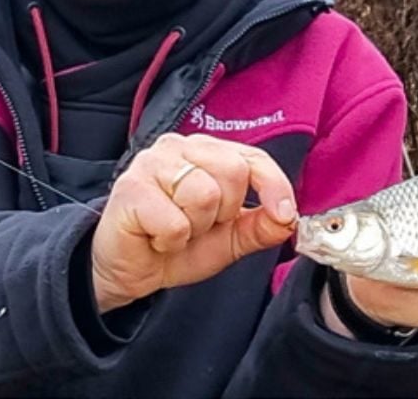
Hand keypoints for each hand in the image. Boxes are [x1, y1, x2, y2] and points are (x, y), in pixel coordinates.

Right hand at [91, 133, 296, 312]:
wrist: (128, 270)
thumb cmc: (175, 244)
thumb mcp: (229, 239)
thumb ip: (260, 226)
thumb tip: (289, 218)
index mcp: (206, 152)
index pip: (252, 158)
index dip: (274, 185)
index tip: (284, 213)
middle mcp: (179, 147)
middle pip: (232, 171)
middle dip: (224, 212)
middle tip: (198, 226)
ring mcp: (151, 163)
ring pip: (204, 194)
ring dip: (195, 228)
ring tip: (175, 231)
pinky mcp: (131, 188)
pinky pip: (175, 221)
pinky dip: (170, 240)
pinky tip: (155, 237)